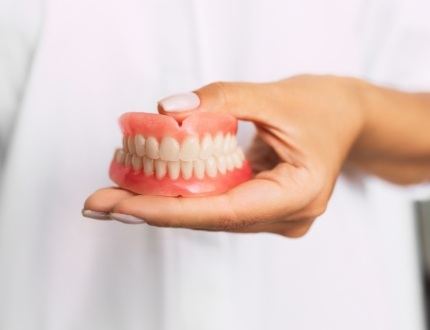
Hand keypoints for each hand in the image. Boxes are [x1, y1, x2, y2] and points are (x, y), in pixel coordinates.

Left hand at [83, 75, 365, 236]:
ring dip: (164, 203)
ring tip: (115, 193)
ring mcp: (274, 215)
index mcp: (298, 195)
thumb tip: (167, 110)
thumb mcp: (274, 95)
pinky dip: (184, 195)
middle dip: (153, 209)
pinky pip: (217, 205)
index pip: (224, 212)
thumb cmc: (322, 107)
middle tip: (100, 202)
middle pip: (209, 218)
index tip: (120, 206)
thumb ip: (221, 100)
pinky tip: (150, 187)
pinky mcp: (262, 207)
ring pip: (210, 215)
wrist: (346, 117)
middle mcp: (285, 216)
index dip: (168, 210)